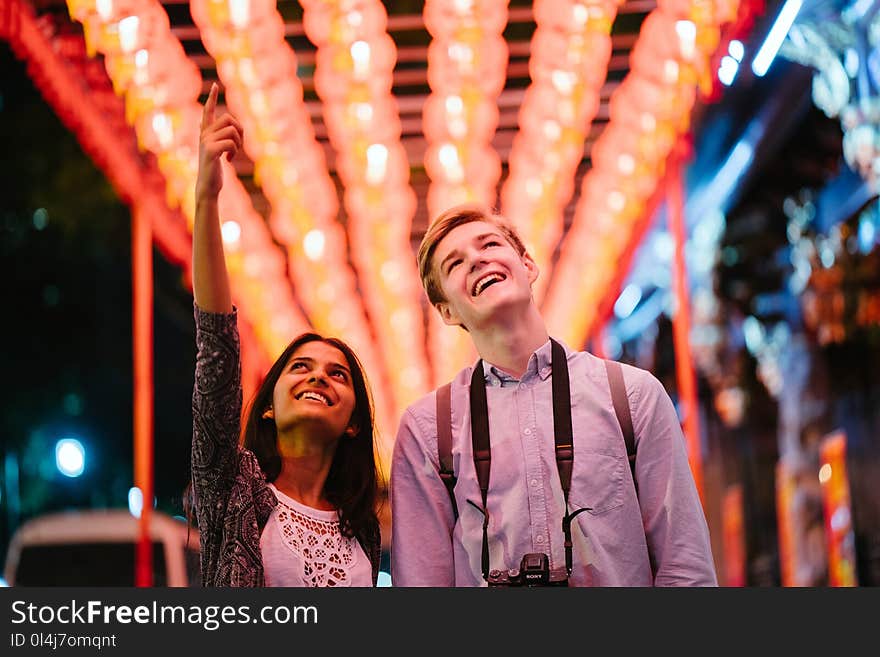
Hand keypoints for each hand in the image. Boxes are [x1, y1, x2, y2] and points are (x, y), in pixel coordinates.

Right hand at [195, 83, 243, 201]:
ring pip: (232, 130)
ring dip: (238, 143)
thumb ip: (216, 139)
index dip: (211, 98)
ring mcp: (205, 142)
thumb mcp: (216, 152)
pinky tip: (228, 161)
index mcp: (206, 133)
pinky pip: (230, 142)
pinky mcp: (209, 150)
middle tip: (238, 146)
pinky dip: (234, 151)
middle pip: (229, 118)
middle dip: (240, 131)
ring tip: (232, 154)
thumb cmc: (213, 170)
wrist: (207, 186)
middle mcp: (204, 134)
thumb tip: (210, 125)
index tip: (214, 85)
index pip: (208, 111)